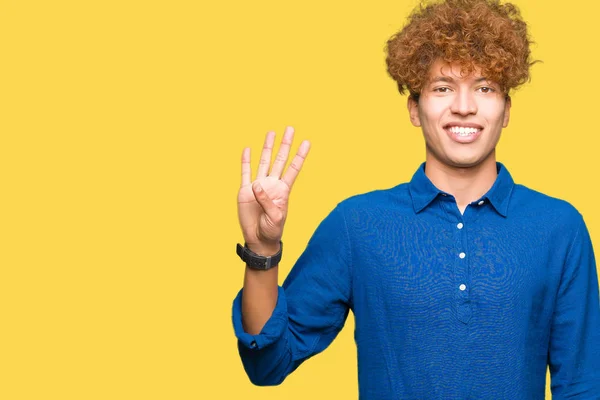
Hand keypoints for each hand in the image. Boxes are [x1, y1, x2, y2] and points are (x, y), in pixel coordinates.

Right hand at [238, 126, 310, 254]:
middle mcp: (272, 184)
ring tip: (271, 133)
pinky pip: (245, 172)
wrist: (258, 238)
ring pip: (264, 161)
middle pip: (280, 160)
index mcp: (283, 190)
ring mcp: (258, 186)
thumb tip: (257, 185)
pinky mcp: (245, 190)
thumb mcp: (275, 218)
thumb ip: (268, 201)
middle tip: (290, 129)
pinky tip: (248, 149)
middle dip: (285, 144)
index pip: (293, 169)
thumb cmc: (272, 229)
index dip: (300, 156)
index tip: (307, 142)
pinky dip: (246, 160)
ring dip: (267, 147)